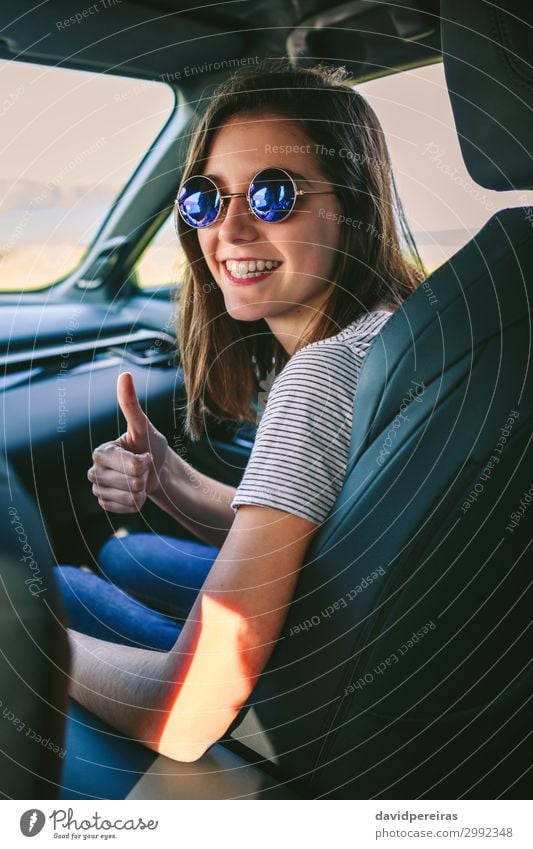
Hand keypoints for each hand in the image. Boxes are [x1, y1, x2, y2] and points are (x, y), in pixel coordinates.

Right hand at [88, 372, 168, 512]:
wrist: (158, 471)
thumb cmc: (151, 446)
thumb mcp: (144, 426)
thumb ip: (131, 405)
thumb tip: (124, 375)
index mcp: (100, 451)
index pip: (129, 465)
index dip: (144, 463)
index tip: (146, 456)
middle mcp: (94, 470)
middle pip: (129, 483)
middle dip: (144, 478)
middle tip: (144, 469)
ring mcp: (98, 489)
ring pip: (128, 498)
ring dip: (141, 492)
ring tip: (140, 481)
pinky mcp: (104, 504)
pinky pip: (125, 509)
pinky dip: (137, 504)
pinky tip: (136, 493)